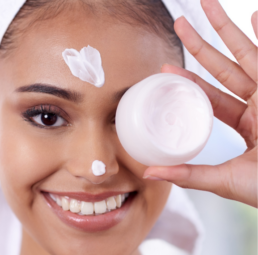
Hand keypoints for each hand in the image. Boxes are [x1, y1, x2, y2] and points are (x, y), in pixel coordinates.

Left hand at [143, 0, 256, 207]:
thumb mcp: (225, 180)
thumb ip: (189, 174)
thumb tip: (149, 173)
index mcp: (244, 123)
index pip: (210, 96)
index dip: (189, 81)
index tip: (165, 67)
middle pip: (224, 67)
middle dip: (202, 44)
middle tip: (181, 23)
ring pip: (247, 54)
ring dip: (228, 29)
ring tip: (208, 7)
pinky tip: (253, 15)